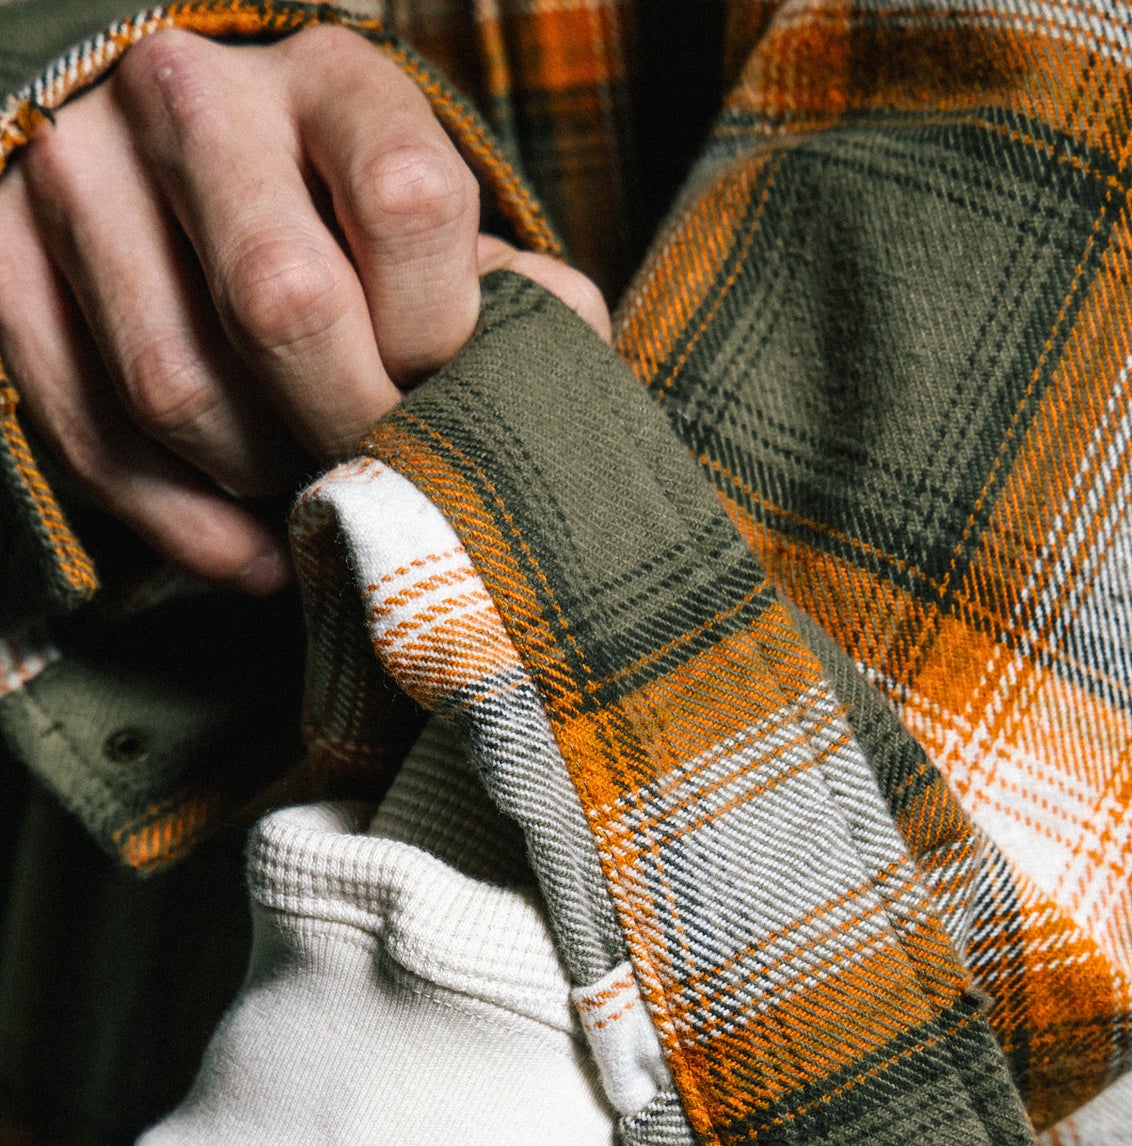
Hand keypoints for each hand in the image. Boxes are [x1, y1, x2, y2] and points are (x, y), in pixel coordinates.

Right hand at [0, 26, 608, 592]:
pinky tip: (254, 554)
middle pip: (281, 301)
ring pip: (176, 387)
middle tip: (378, 474)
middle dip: (346, 428)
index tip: (440, 391)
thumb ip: (517, 300)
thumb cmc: (350, 224)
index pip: (409, 202)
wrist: (178, 161)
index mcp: (336, 79)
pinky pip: (85, 434)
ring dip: (261, 481)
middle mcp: (193, 97)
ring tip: (311, 494)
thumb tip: (551, 385)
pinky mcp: (0, 252)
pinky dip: (181, 528)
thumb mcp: (447, 228)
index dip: (438, 337)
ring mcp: (80, 169)